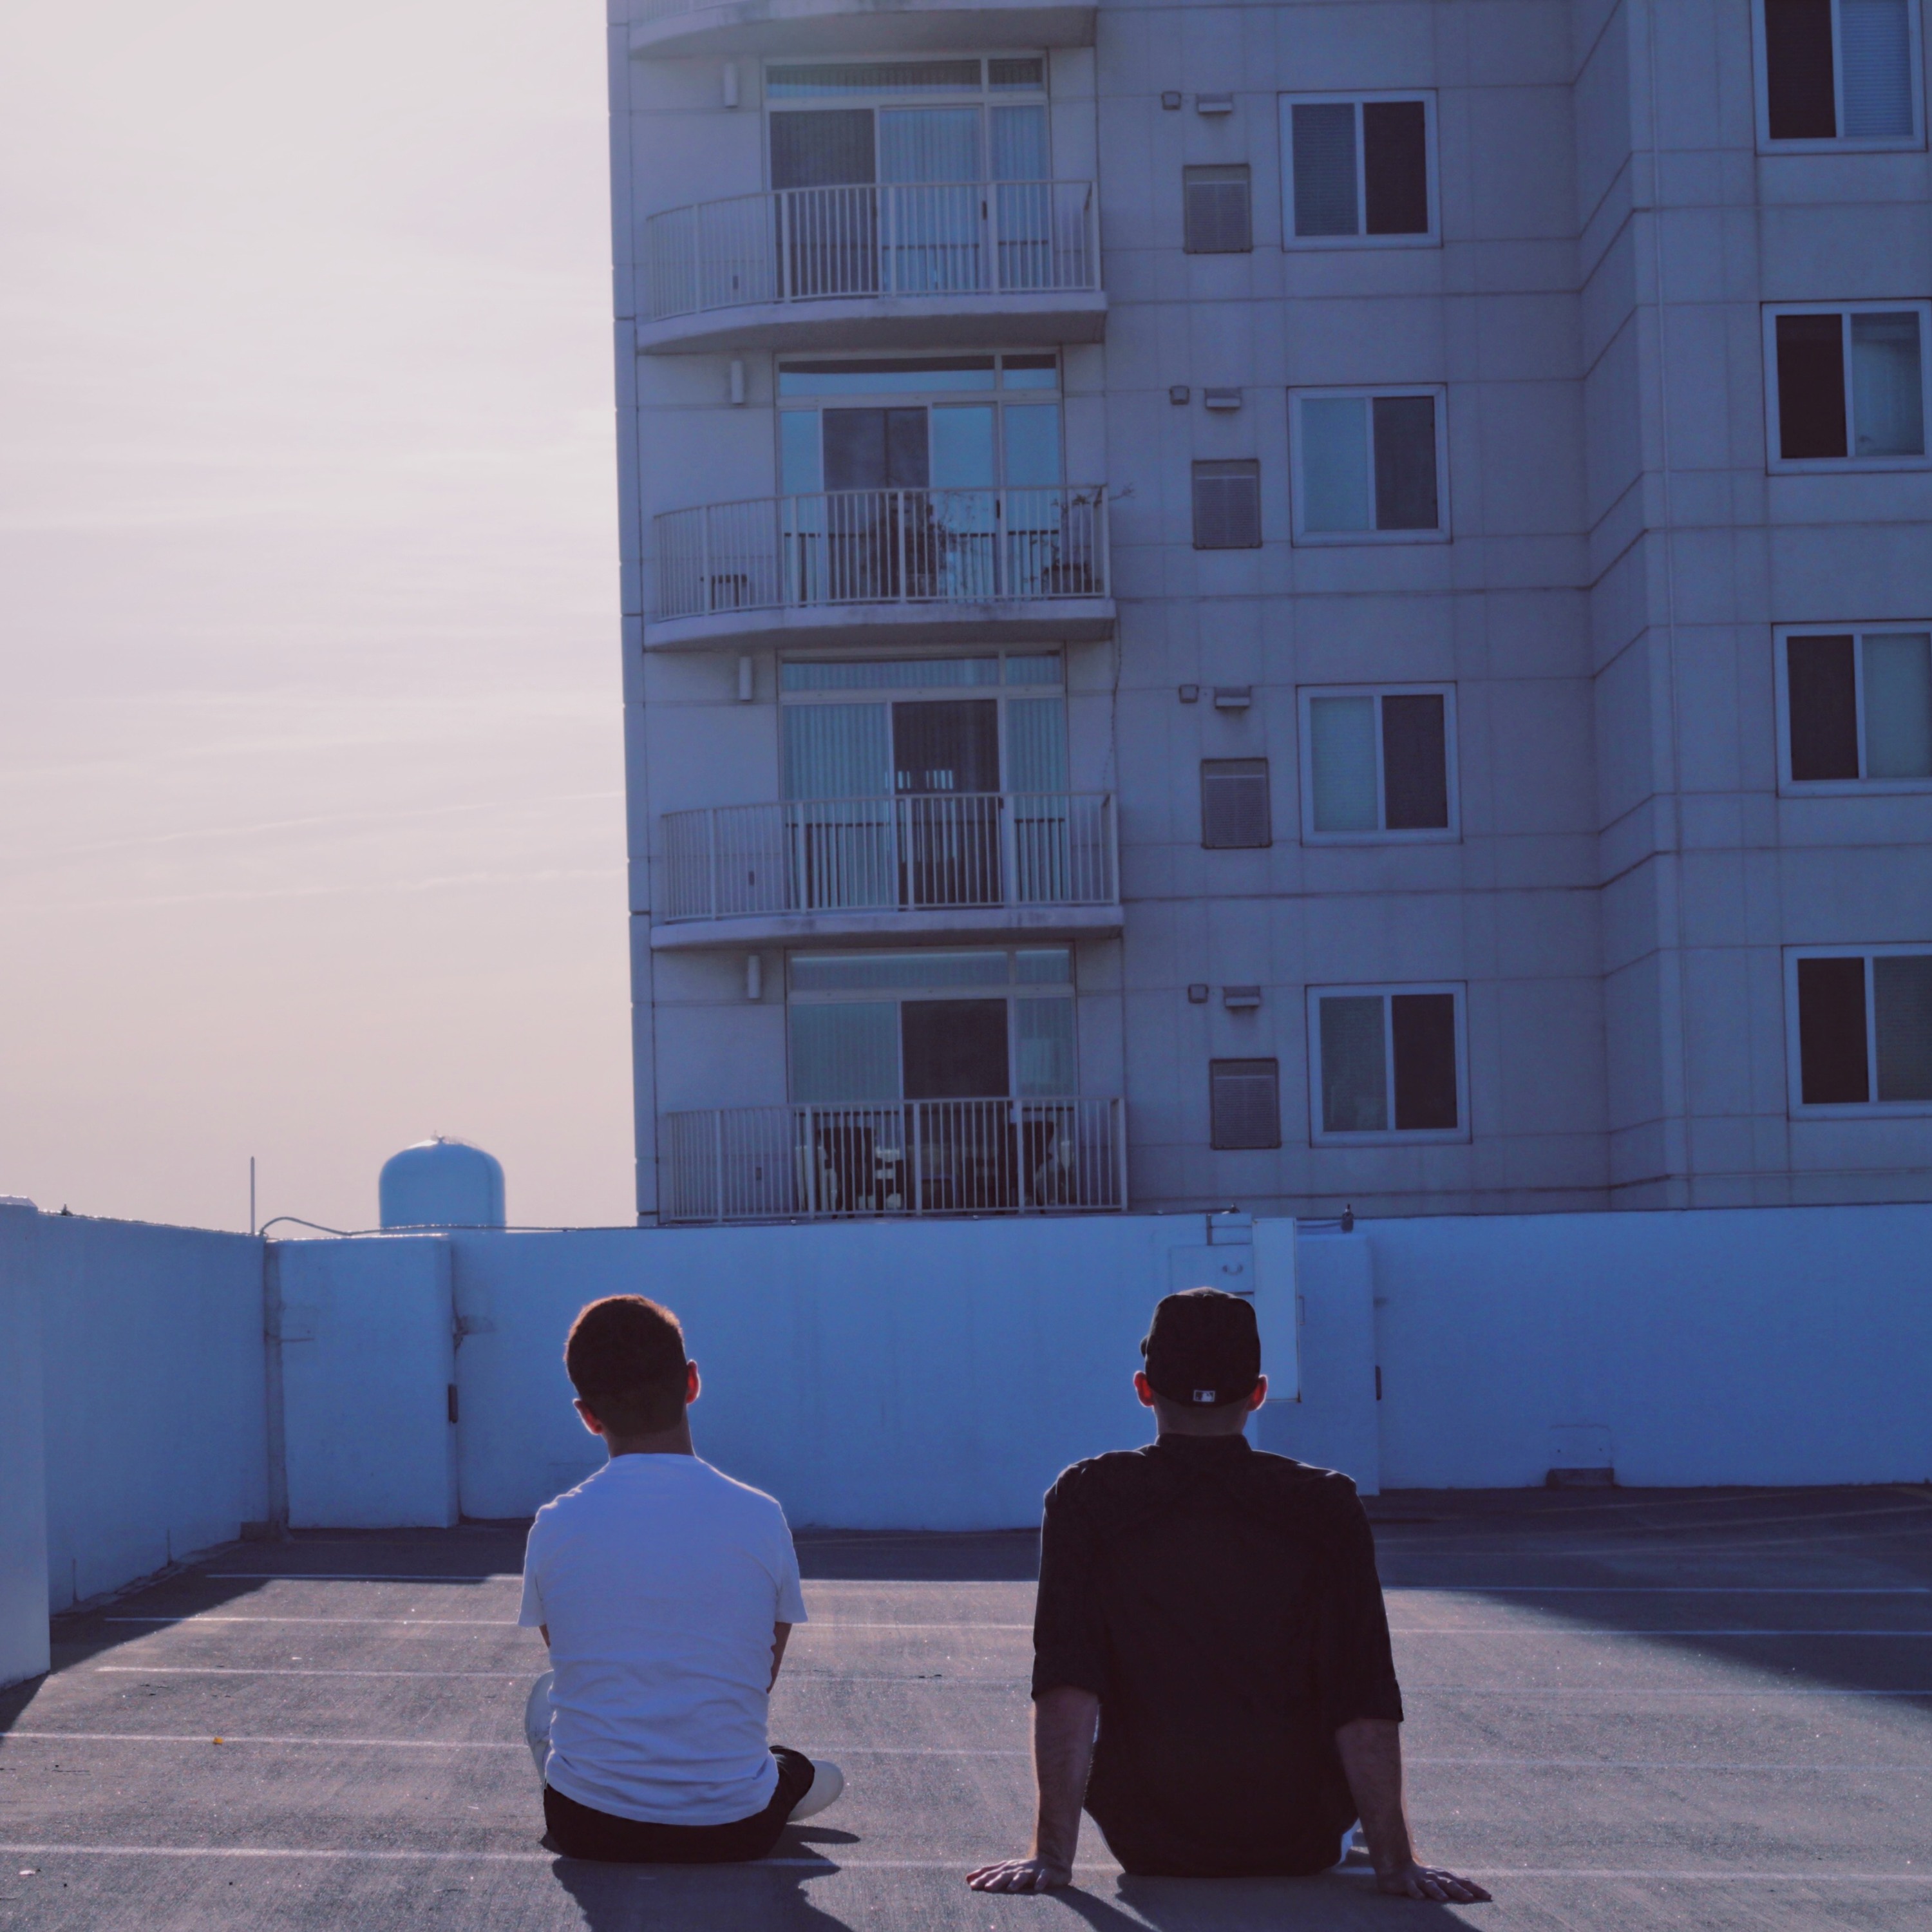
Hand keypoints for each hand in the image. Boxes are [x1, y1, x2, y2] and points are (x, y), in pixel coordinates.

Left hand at [965, 1854, 1072, 1892]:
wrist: (1050, 1861)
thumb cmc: (1024, 1870)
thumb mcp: (1005, 1873)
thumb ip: (987, 1876)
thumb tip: (967, 1879)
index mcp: (1008, 1868)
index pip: (993, 1872)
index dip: (982, 1877)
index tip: (970, 1883)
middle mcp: (1017, 1868)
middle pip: (1005, 1874)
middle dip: (996, 1880)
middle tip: (986, 1888)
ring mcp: (1032, 1871)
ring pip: (1023, 1876)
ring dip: (1017, 1881)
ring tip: (1011, 1889)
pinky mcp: (1046, 1874)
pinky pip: (1044, 1878)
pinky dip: (1041, 1882)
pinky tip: (1038, 1888)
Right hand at [1374, 1861, 1492, 1902]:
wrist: (1397, 1866)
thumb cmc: (1424, 1876)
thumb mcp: (1440, 1878)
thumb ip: (1455, 1882)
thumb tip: (1472, 1884)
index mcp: (1444, 1876)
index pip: (1462, 1882)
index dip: (1475, 1888)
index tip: (1488, 1896)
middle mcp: (1434, 1876)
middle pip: (1449, 1883)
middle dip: (1459, 1891)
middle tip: (1470, 1898)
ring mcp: (1420, 1879)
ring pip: (1430, 1885)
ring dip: (1437, 1891)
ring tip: (1444, 1898)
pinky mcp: (1406, 1883)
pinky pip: (1411, 1888)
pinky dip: (1415, 1892)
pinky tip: (1419, 1897)